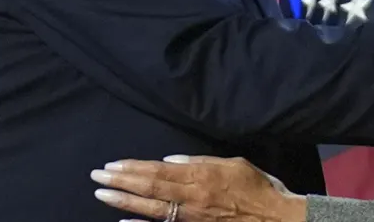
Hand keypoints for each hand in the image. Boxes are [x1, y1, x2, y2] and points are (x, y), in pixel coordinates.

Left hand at [90, 155, 307, 221]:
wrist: (276, 219)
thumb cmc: (258, 188)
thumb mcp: (233, 164)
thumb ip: (201, 161)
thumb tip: (171, 159)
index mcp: (201, 176)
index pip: (158, 170)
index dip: (133, 168)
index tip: (112, 165)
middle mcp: (192, 197)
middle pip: (150, 188)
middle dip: (121, 182)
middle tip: (97, 177)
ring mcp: (192, 217)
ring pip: (152, 209)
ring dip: (124, 202)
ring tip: (102, 195)